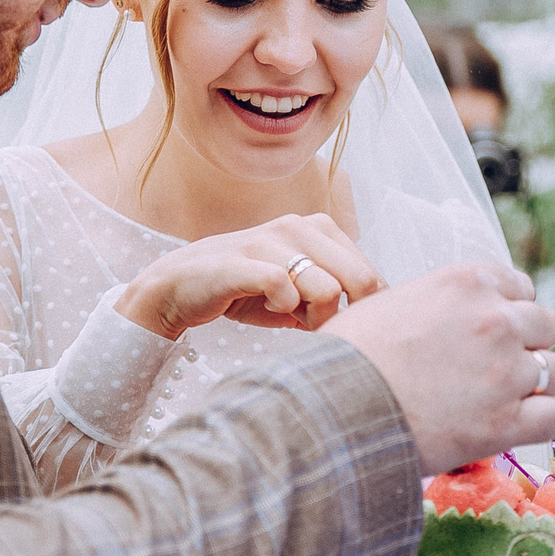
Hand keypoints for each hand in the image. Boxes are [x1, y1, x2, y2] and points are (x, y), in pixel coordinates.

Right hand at [115, 213, 381, 338]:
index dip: (361, 312)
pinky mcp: (245, 259)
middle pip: (360, 282)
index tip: (334, 325)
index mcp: (320, 229)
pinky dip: (283, 308)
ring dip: (314, 317)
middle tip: (316, 329)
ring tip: (290, 317)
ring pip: (327, 288)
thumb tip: (375, 318)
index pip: (372, 277)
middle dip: (345, 316)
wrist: (179, 287)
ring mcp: (271, 239)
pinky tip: (270, 306)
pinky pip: (285, 288)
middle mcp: (300, 226)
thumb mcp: (298, 291)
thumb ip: (335, 295)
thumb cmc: (245, 291)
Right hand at [322, 264, 554, 473]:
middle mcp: (495, 320)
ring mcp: (506, 371)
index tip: (492, 333)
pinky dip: (541, 422)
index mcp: (466, 282)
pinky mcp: (507, 422)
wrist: (333, 411)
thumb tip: (450, 320)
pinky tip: (515, 427)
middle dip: (527, 346)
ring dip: (539, 386)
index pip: (521, 287)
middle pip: (547, 325)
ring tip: (505, 402)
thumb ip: (437, 304)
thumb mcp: (391, 304)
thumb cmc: (346, 359)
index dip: (509, 312)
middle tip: (497, 370)